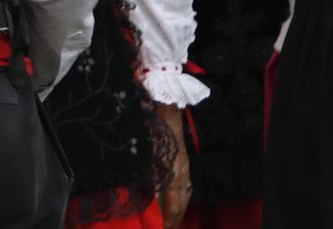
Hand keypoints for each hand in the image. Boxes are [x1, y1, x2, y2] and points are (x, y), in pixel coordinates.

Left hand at [151, 103, 192, 227]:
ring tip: (172, 220)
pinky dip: (182, 198)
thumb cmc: (155, 134)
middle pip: (182, 203)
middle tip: (168, 228)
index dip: (169, 219)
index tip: (163, 228)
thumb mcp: (147, 155)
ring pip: (185, 195)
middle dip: (176, 218)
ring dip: (180, 209)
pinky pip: (186, 186)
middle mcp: (182, 175)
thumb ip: (148, 176)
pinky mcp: (184, 164)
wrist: (168, 115)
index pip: (174, 204)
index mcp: (174, 175)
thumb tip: (147, 194)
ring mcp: (185, 169)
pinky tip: (177, 201)